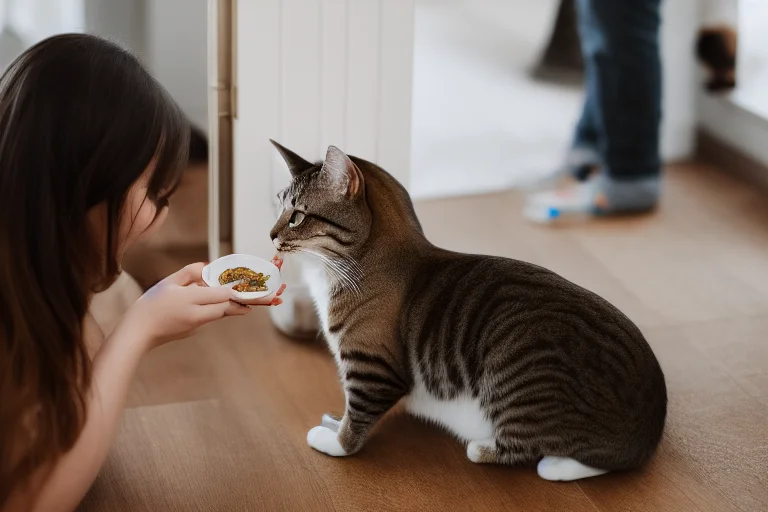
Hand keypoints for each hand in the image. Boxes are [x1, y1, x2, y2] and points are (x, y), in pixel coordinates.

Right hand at [122, 262, 250, 349]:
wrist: (137, 333)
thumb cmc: (150, 305)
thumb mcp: (168, 283)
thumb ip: (190, 273)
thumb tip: (207, 268)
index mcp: (191, 300)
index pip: (222, 294)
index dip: (238, 289)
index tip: (251, 284)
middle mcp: (198, 314)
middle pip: (227, 307)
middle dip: (245, 301)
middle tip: (263, 296)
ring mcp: (197, 325)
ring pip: (220, 313)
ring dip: (233, 305)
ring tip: (251, 300)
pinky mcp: (194, 330)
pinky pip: (210, 317)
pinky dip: (218, 310)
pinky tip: (223, 303)